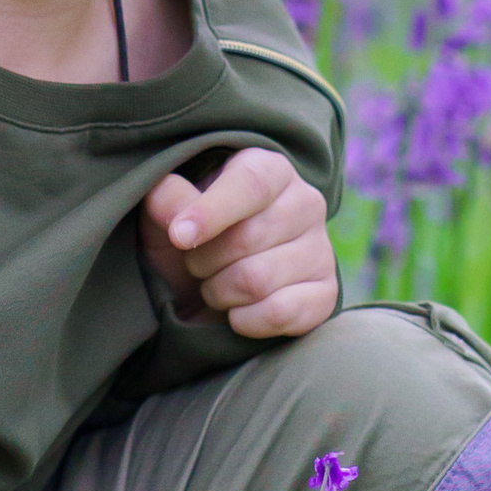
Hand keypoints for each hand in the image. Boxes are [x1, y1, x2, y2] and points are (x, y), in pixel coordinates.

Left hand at [142, 149, 336, 338]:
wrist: (205, 292)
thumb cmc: (190, 240)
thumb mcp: (165, 214)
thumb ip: (166, 201)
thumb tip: (178, 219)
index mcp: (269, 170)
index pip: (250, 185)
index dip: (211, 212)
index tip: (179, 237)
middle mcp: (305, 203)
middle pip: (247, 239)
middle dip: (204, 261)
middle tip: (195, 263)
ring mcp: (320, 249)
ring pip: (258, 281)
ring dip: (220, 292)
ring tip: (217, 284)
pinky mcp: (325, 294)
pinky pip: (280, 313)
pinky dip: (245, 320)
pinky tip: (237, 311)